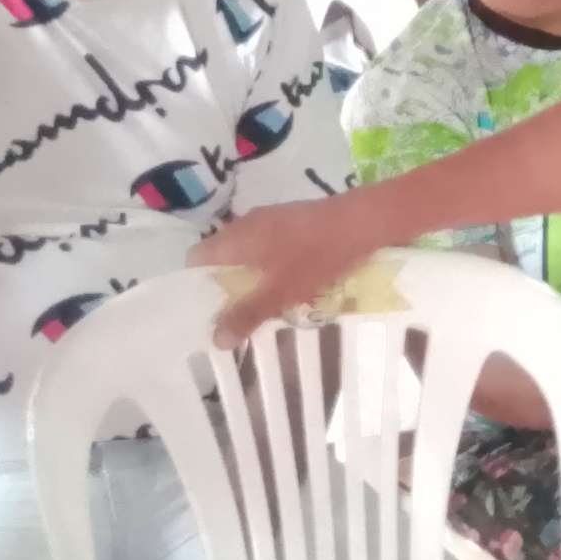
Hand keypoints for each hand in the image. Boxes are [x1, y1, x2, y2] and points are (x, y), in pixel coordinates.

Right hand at [193, 193, 413, 342]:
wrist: (365, 220)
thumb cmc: (318, 255)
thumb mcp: (282, 292)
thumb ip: (248, 314)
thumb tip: (215, 339)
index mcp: (235, 237)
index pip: (196, 259)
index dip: (196, 287)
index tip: (204, 314)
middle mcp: (246, 225)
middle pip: (221, 260)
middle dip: (226, 290)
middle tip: (233, 321)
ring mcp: (270, 221)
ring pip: (247, 257)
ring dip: (251, 283)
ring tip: (259, 312)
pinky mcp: (292, 223)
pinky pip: (269, 251)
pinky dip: (270, 271)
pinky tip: (287, 290)